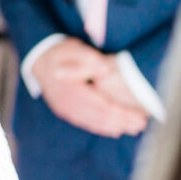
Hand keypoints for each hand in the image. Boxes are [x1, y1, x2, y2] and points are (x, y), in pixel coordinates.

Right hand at [29, 37, 149, 137]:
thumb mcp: (73, 49)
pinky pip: (86, 123)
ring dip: (115, 127)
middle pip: (99, 116)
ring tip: (134, 129)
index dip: (121, 112)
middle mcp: (66, 103)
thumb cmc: (60, 53)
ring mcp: (65, 109)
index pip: (100, 105)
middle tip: (142, 124)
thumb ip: (88, 58)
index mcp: (70, 89)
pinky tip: (114, 130)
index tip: (139, 115)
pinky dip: (101, 128)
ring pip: (93, 122)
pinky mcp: (65, 111)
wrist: (38, 60)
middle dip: (122, 122)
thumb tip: (105, 69)